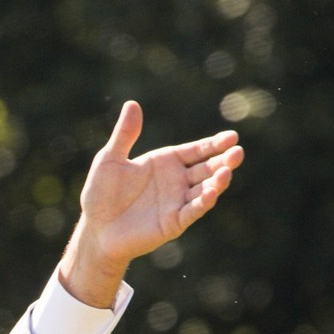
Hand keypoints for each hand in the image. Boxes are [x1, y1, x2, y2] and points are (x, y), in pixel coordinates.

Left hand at [58, 102, 243, 306]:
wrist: (95, 229)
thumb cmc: (101, 194)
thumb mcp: (110, 159)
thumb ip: (124, 134)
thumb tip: (132, 104)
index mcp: (167, 162)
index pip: (197, 151)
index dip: (215, 144)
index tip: (232, 137)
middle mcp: (177, 181)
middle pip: (207, 168)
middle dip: (223, 161)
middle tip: (237, 152)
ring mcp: (177, 202)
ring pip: (204, 189)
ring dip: (217, 181)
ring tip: (226, 171)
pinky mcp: (173, 222)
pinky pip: (192, 211)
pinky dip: (203, 203)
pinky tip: (211, 193)